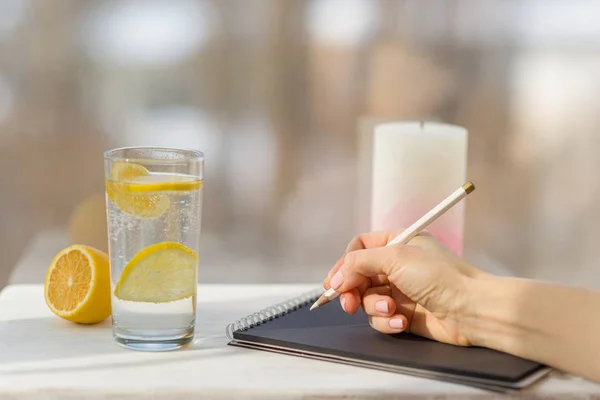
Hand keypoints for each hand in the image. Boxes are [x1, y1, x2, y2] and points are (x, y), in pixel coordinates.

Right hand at [322, 230, 484, 345]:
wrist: (472, 309)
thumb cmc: (440, 276)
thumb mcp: (395, 257)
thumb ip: (359, 263)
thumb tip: (337, 278)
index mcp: (398, 243)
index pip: (359, 249)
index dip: (344, 265)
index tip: (333, 283)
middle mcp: (398, 266)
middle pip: (358, 277)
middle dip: (352, 291)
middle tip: (348, 304)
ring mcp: (401, 291)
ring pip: (368, 300)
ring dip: (375, 307)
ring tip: (392, 309)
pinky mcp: (405, 314)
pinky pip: (382, 319)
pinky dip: (388, 322)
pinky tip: (402, 321)